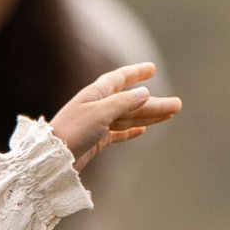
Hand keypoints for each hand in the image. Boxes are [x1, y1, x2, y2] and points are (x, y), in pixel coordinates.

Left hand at [49, 63, 180, 172]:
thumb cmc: (72, 132)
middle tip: (178, 105)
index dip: (135, 73)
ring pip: (128, 118)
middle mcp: (96, 107)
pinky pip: (117, 133)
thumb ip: (123, 102)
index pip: (118, 79)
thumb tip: (144, 92)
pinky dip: (130, 131)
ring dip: (149, 116)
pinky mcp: (95, 141)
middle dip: (154, 103)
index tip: (151, 68)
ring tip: (170, 115)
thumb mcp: (100, 113)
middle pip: (130, 102)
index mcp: (95, 94)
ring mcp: (96, 125)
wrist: (52, 160)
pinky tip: (143, 130)